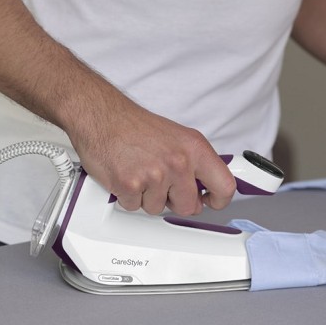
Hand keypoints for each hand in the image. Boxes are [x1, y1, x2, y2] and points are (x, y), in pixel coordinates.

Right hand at [67, 97, 236, 215]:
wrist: (100, 115)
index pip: (224, 186)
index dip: (217, 200)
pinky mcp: (130, 185)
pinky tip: (124, 175)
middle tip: (160, 184)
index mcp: (194, 148)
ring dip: (146, 197)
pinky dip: (126, 196)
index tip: (209, 201)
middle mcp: (178, 162)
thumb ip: (194, 162)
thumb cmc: (132, 125)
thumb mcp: (176, 136)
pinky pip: (133, 207)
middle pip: (189, 206)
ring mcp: (154, 176)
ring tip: (138, 172)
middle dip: (173, 201)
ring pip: (157, 209)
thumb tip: (203, 186)